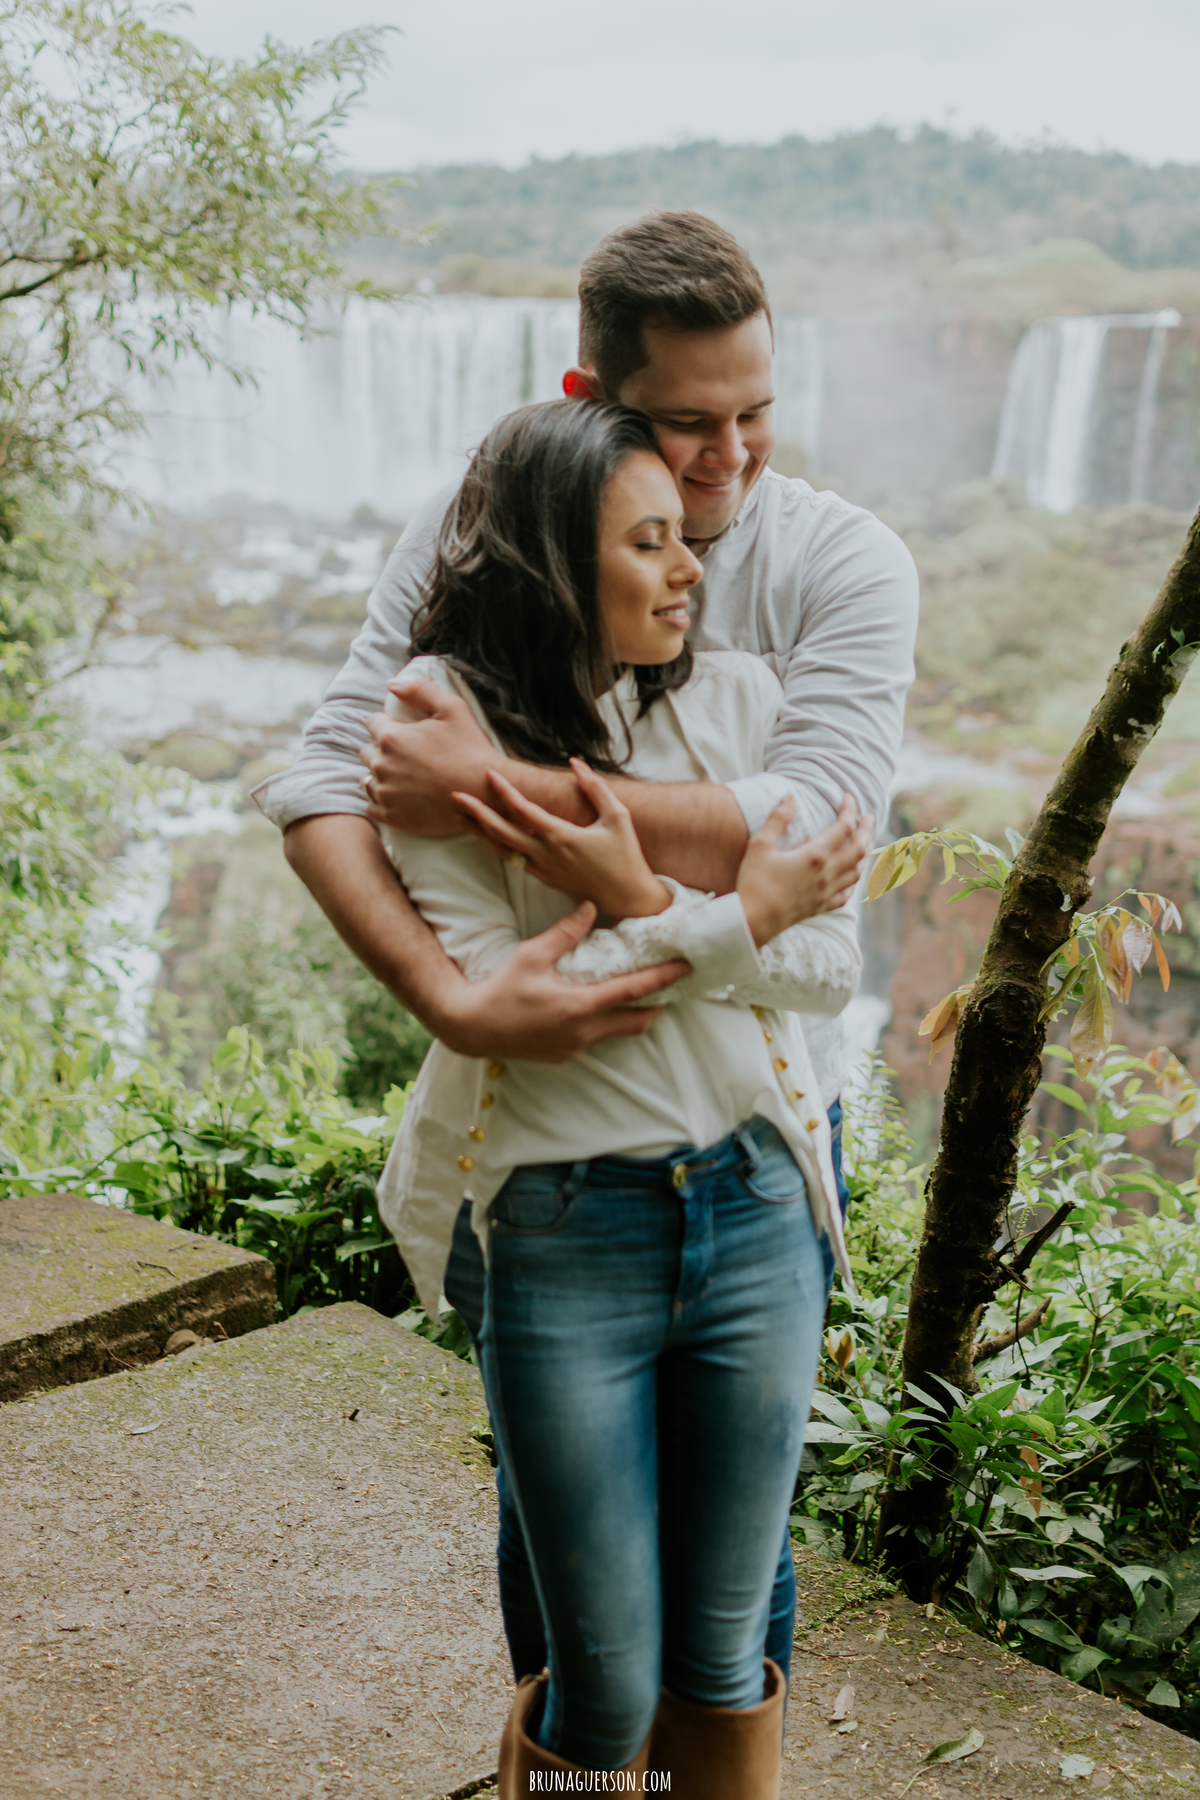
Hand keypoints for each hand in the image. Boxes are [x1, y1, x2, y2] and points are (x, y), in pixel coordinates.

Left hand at [360, 677, 504, 836]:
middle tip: (409, 756)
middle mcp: (382, 765)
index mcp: (392, 737)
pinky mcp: (391, 816)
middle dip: (383, 750)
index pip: (373, 723)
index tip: (406, 732)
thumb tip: (391, 684)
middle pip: (367, 751)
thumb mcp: (452, 708)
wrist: (485, 794)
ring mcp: (385, 793)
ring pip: (368, 779)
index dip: (389, 723)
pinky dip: (382, 800)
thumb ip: (419, 690)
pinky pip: (372, 805)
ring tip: (405, 777)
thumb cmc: (471, 749)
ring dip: (381, 775)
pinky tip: (400, 796)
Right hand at [439, 902, 688, 1060]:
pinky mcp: (565, 1055)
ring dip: (633, 1014)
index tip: (686, 967)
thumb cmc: (501, 989)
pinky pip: (597, 1038)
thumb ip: (565, 933)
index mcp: (579, 1006)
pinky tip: (600, 1005)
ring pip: (618, 1032)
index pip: (633, 991)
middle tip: (673, 985)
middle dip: (659, 1004)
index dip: (663, 979)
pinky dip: (607, 1022)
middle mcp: (583, 1032)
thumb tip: (591, 907)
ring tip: (642, 993)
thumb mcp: (532, 955)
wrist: (472, 1028)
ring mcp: (575, 1047)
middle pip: (638, 1021)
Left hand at [452, 758, 672, 918]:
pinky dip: (494, 845)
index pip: (523, 810)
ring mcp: (542, 869)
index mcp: (561, 836)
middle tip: (455, 795)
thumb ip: (596, 788)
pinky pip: (512, 859)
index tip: (488, 773)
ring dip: (479, 831)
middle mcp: (545, 854)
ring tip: (460, 815)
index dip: (503, 790)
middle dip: (476, 812)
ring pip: (501, 849)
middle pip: (501, 831)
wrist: (627, 897)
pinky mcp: (543, 878)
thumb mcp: (618, 817)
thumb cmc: (626, 856)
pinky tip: (485, 836)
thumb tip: (576, 763)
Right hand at [736, 793, 872, 946]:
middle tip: (868, 816)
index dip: (850, 809)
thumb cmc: (754, 882)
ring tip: (863, 843)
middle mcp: (826, 874)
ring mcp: (826, 892)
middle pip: (859, 849)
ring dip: (864, 855)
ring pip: (857, 872)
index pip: (844, 827)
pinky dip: (853, 881)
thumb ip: (777, 819)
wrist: (753, 920)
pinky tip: (850, 877)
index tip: (849, 796)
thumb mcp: (760, 845)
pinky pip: (846, 894)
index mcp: (815, 856)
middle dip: (867, 830)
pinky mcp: (820, 907)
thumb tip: (791, 797)